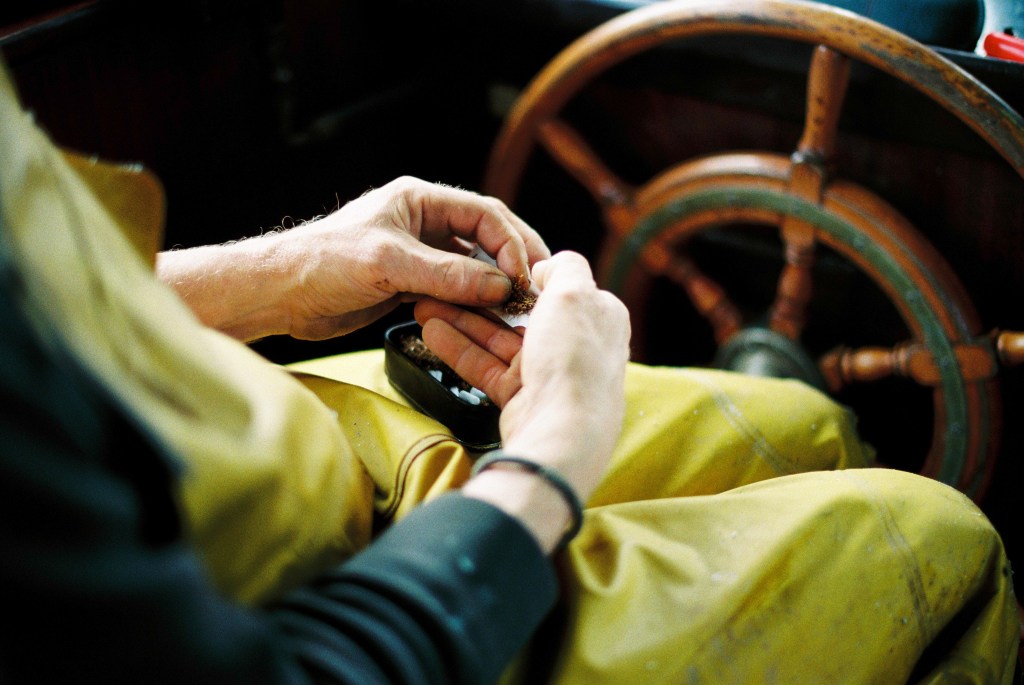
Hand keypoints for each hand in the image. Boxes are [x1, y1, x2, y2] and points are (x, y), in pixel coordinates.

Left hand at [157, 177, 549, 340]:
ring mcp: (420, 254)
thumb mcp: (389, 264)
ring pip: (473, 267)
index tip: (524, 277)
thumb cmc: (323, 263)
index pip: (485, 214)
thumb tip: (501, 285)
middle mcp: (425, 222)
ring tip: (519, 311)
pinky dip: (473, 304)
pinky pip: (455, 290)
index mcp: (421, 199)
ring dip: (496, 287)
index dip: (512, 243)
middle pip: (487, 238)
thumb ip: (447, 274)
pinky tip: (489, 320)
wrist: (280, 294)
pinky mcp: (411, 283)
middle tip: (539, 291)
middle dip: (514, 262)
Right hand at [414, 252, 630, 548]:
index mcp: (598, 315)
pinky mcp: (521, 395)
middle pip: (522, 312)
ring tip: (423, 303)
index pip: (560, 286)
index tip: (489, 261)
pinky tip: (431, 331)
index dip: (525, 274)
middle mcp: (575, 342)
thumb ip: (565, 268)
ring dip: (462, 320)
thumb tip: (548, 266)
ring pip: (498, 338)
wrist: (562, 432)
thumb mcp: (576, 294)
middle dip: (481, 296)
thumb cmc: (574, 358)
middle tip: (445, 282)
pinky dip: (459, 348)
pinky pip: (486, 365)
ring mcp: (547, 371)